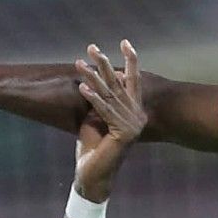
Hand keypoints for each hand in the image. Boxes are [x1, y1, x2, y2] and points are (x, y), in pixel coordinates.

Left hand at [73, 40, 147, 202]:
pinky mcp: (124, 134)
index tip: (125, 41)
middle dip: (104, 64)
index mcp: (134, 112)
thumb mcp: (95, 117)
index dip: (131, 61)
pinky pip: (105, 111)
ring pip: (110, 96)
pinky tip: (82, 87)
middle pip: (119, 84)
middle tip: (91, 47)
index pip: (133, 81)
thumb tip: (93, 79)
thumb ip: (100, 100)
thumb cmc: (92, 148)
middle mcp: (138, 117)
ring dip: (92, 78)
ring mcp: (133, 126)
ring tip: (79, 63)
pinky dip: (93, 98)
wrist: (92, 175)